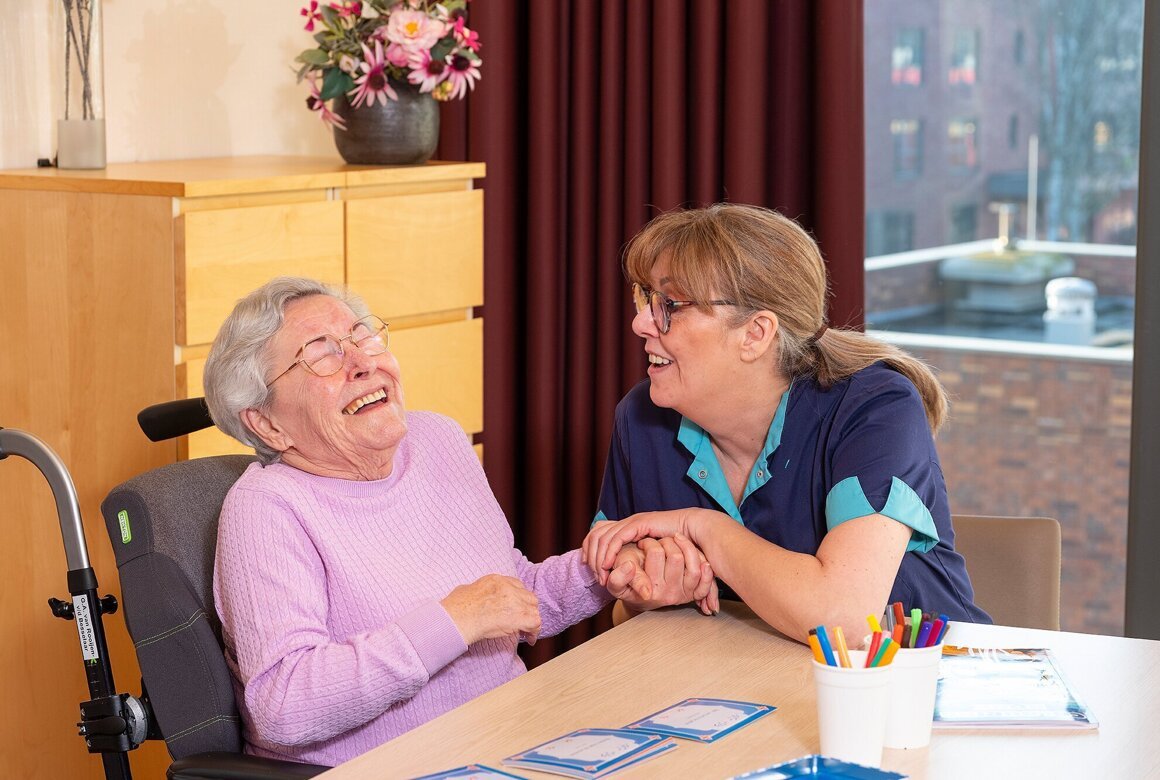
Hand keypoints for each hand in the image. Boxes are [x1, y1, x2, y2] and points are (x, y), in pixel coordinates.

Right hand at [441, 574, 540, 645]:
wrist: (457, 619)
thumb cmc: (455, 608)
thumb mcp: (465, 590)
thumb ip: (476, 590)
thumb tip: (471, 594)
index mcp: (496, 580)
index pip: (517, 585)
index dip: (519, 598)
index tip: (516, 607)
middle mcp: (508, 588)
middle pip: (528, 596)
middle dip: (526, 608)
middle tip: (522, 621)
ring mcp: (514, 601)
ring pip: (534, 609)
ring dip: (531, 620)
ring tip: (526, 632)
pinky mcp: (518, 616)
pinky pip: (535, 623)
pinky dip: (534, 631)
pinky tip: (529, 639)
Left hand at [582, 510, 696, 584]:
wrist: (693, 530)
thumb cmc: (675, 545)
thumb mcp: (649, 555)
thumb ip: (637, 559)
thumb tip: (621, 567)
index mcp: (626, 528)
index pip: (596, 534)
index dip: (589, 550)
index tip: (588, 569)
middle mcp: (626, 523)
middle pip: (595, 535)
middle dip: (591, 556)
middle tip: (595, 575)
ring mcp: (631, 522)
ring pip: (603, 538)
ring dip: (599, 558)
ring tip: (601, 575)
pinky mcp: (638, 524)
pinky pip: (616, 538)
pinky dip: (609, 552)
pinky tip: (608, 565)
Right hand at [605, 536, 718, 615]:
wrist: (641, 597)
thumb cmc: (629, 583)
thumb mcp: (616, 582)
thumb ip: (618, 578)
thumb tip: (629, 567)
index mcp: (649, 589)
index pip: (655, 554)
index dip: (649, 545)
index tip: (642, 542)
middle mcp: (668, 594)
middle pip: (676, 556)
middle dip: (665, 542)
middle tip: (655, 543)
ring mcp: (682, 594)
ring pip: (692, 563)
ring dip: (683, 548)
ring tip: (670, 545)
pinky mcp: (693, 593)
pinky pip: (705, 577)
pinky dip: (702, 563)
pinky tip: (691, 554)